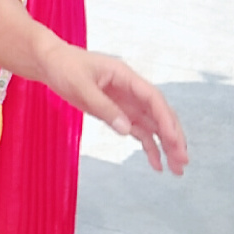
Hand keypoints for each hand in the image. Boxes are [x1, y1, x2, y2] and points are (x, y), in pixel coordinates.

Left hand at [43, 44, 186, 175]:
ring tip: (176, 169)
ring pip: (152, 126)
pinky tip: (156, 163)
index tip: (174, 140)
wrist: (50, 63)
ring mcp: (125, 102)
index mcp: (125, 77)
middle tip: (182, 161)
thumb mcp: (81, 86)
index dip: (166, 119)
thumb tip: (126, 130)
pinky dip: (148, 146)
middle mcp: (130, 90)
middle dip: (173, 137)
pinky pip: (137, 131)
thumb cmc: (65, 67)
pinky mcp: (117, 112)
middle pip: (159, 114)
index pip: (153, 99)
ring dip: (165, 146)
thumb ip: (103, 107)